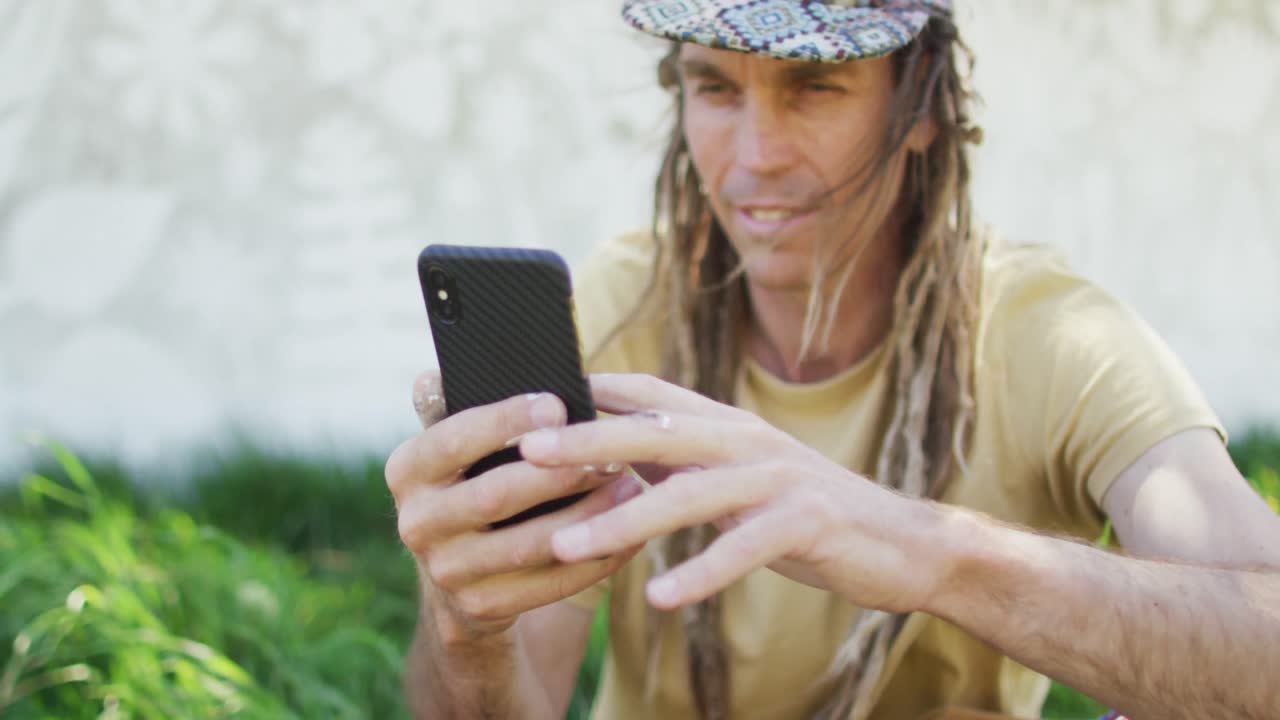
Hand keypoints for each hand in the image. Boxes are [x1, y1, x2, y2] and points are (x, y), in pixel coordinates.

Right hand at [385, 370, 642, 641]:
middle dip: (559, 474)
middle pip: (495, 495)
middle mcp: (415, 523)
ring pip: (528, 544)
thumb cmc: (472, 485)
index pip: (454, 439)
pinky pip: (548, 583)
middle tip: (611, 453)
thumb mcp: (455, 451)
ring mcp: (446, 571)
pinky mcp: (480, 608)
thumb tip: (437, 373)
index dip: (505, 420)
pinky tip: (629, 535)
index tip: (558, 404)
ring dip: (587, 517)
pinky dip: (594, 559)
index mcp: (407, 471)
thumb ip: (453, 410)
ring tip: (630, 488)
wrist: (460, 576)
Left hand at [517, 373, 953, 613]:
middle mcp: (748, 440)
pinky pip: (742, 549)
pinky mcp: (807, 522)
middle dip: (587, 442)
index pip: (651, 394)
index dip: (592, 394)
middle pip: (656, 432)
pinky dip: (698, 573)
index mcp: (728, 425)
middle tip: (527, 454)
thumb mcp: (739, 478)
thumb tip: (614, 457)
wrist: (902, 541)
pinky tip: (658, 597)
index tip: (531, 403)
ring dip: (623, 520)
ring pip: (689, 494)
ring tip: (567, 546)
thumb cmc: (806, 513)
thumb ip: (685, 464)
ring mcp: (779, 478)